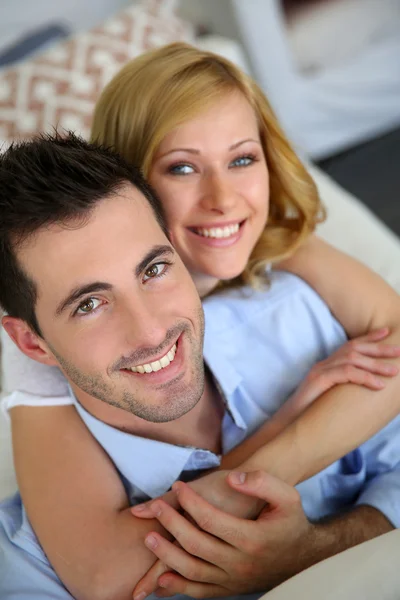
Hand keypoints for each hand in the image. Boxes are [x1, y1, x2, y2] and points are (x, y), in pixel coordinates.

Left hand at [132, 470, 313, 598]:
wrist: (305, 558)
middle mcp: (240, 564)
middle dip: (171, 524)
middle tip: (155, 508)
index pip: (210, 519)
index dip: (190, 501)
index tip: (178, 485)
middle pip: (195, 544)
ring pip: (192, 572)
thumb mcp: (287, 496)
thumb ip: (261, 482)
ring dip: (166, 555)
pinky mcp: (229, 590)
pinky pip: (199, 592)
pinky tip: (161, 576)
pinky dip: (177, 586)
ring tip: (149, 537)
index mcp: (252, 538)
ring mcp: (234, 580)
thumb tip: (233, 478)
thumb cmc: (291, 522)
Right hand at [285, 327, 399, 417]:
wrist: (289, 424)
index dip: (369, 338)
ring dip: (375, 364)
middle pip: (354, 349)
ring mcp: (319, 372)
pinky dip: (364, 377)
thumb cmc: (312, 415)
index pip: (350, 346)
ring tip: (394, 372)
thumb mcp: (331, 398)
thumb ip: (345, 390)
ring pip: (351, 359)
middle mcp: (323, 365)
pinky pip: (345, 374)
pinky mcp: (318, 381)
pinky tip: (378, 385)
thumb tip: (369, 391)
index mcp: (327, 366)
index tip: (387, 333)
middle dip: (379, 349)